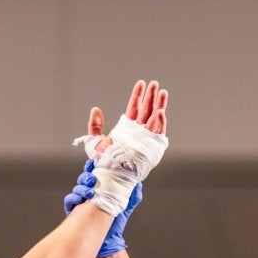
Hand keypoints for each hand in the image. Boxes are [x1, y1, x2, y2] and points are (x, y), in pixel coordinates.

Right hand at [64, 160, 141, 257]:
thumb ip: (132, 194)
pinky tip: (80, 201)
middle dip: (87, 176)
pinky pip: (69, 201)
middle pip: (84, 179)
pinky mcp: (74, 212)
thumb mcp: (126, 206)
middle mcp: (89, 194)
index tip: (95, 162)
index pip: (95, 174)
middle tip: (93, 179)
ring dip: (81, 187)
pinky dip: (73, 198)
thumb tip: (138, 182)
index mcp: (100, 189)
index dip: (93, 167)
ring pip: (76, 188)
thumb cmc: (116, 223)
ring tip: (90, 192)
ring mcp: (81, 202)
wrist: (109, 241)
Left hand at [72, 80, 167, 216]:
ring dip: (159, 105)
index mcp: (126, 128)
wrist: (111, 174)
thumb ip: (95, 125)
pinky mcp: (152, 146)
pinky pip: (158, 132)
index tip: (141, 83)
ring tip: (162, 92)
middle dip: (151, 96)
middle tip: (154, 83)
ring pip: (155, 118)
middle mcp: (137, 132)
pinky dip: (160, 122)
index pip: (134, 108)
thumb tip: (95, 109)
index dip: (137, 96)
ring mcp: (145, 138)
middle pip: (146, 110)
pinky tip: (160, 112)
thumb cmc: (104, 162)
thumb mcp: (95, 142)